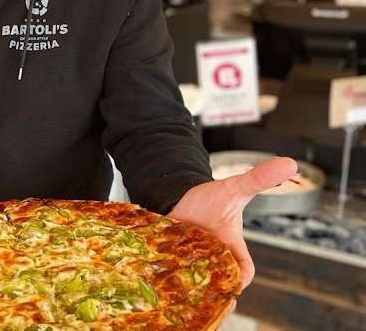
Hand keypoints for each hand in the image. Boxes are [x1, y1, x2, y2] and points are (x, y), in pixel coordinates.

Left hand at [168, 157, 297, 290]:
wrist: (180, 197)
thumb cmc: (211, 198)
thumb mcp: (236, 187)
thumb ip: (260, 178)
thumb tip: (291, 163)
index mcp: (231, 247)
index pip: (243, 269)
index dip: (242, 277)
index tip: (237, 281)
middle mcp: (212, 258)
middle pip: (215, 282)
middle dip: (209, 285)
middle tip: (199, 282)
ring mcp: (189, 261)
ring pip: (190, 280)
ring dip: (185, 278)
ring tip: (177, 275)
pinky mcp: (168, 258)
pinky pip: (166, 271)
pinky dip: (162, 269)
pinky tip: (156, 269)